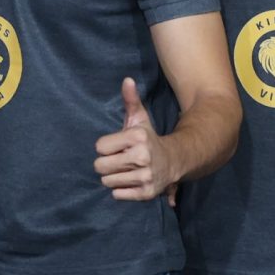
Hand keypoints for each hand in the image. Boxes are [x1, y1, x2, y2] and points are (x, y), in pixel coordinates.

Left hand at [94, 77, 178, 202]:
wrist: (175, 161)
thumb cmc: (149, 139)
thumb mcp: (140, 119)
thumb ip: (130, 100)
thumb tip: (127, 80)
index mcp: (137, 137)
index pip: (99, 147)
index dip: (106, 147)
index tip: (119, 146)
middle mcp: (142, 157)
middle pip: (100, 166)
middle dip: (107, 164)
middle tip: (121, 160)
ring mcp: (145, 176)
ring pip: (107, 182)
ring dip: (114, 177)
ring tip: (127, 171)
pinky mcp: (146, 193)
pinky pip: (117, 194)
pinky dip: (121, 190)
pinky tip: (132, 181)